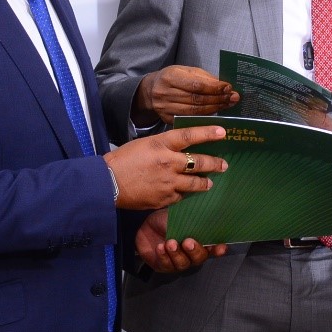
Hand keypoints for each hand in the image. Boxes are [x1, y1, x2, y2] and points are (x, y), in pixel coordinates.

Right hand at [103, 125, 227, 210]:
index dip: (208, 133)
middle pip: (200, 162)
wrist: (107, 183)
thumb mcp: (145, 144)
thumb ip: (165, 145)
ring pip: (196, 183)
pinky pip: (182, 196)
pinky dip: (186, 193)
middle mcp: (168, 162)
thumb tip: (184, 146)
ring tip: (210, 182)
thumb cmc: (124, 160)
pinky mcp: (165, 198)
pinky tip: (188, 192)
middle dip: (215, 164)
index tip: (223, 132)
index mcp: (161, 145)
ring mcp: (168, 182)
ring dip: (205, 182)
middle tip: (223, 165)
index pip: (190, 136)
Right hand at [131, 65, 238, 126]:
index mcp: (169, 77)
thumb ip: (204, 77)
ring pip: (194, 111)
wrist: (150, 91)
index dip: (214, 87)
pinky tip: (216, 114)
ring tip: (227, 105)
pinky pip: (190, 120)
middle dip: (218, 99)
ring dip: (215, 109)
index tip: (228, 88)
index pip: (196, 84)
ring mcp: (164, 108)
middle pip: (196, 99)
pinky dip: (205, 117)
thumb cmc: (172, 78)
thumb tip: (224, 86)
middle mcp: (165, 93)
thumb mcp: (185, 71)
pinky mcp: (166, 119)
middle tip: (233, 98)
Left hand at [135, 208, 225, 273]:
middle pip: (199, 258)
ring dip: (177, 254)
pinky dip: (164, 256)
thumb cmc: (166, 220)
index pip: (213, 248)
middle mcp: (191, 255)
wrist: (146, 225)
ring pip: (183, 264)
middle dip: (195, 251)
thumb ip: (191, 223)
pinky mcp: (163, 266)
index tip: (220, 247)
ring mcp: (178, 262)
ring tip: (170, 243)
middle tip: (188, 242)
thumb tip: (202, 221)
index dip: (218, 250)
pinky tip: (160, 247)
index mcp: (199, 242)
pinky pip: (166, 265)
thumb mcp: (179, 218)